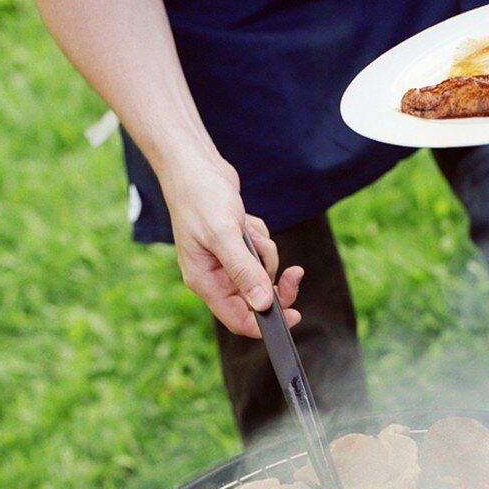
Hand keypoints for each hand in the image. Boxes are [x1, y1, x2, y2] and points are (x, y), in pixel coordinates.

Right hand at [160, 153, 303, 337]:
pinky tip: (245, 220)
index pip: (238, 319)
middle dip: (274, 284)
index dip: (265, 323)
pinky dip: (260, 238)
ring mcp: (225, 262)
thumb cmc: (200, 197)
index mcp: (204, 282)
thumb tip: (263, 304)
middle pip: (254, 300)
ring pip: (261, 273)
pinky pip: (260, 253)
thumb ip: (244, 271)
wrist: (194, 166)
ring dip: (265, 252)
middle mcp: (214, 277)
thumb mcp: (224, 235)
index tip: (293, 316)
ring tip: (248, 228)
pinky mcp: (236, 247)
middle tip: (294, 273)